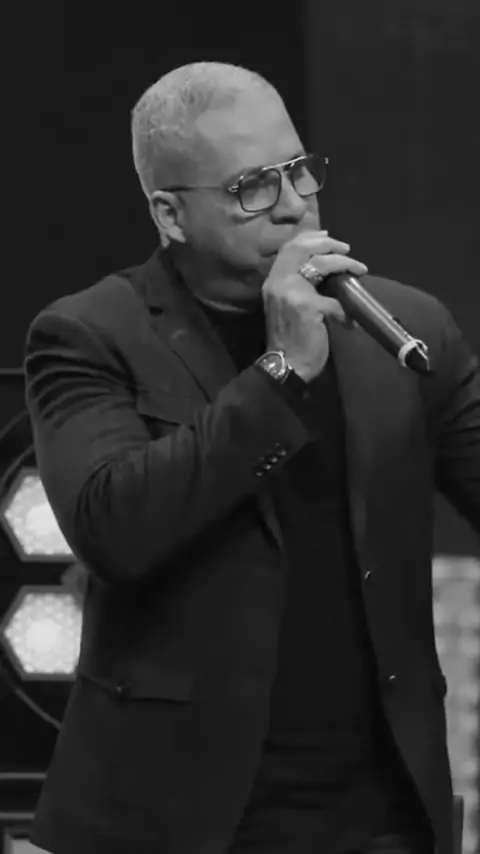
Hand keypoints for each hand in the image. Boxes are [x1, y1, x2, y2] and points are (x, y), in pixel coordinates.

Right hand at [262, 230, 367, 381]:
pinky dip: (347, 311)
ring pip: (322, 265)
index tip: (327, 237)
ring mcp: (293, 293)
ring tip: (360, 270)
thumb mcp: (286, 305)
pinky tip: (351, 322)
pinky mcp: (309, 307)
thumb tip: (322, 269)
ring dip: (345, 265)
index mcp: (273, 280)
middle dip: (329, 245)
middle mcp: (279, 282)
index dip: (309, 238)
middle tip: (347, 250)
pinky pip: (335, 301)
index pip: (289, 248)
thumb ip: (297, 286)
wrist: (286, 365)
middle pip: (304, 249)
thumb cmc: (289, 338)